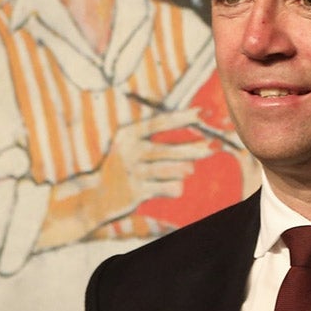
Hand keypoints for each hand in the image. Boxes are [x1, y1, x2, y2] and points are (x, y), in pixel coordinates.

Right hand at [93, 110, 209, 218]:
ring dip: (184, 170)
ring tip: (188, 170)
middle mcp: (130, 152)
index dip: (183, 117)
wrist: (97, 197)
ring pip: (172, 170)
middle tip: (213, 148)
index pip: (160, 122)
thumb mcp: (132, 147)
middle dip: (194, 149)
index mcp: (129, 135)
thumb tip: (196, 140)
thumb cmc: (124, 168)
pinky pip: (169, 188)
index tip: (203, 113)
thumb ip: (159, 141)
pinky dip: (175, 188)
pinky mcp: (137, 192)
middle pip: (170, 149)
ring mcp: (133, 173)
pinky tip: (172, 188)